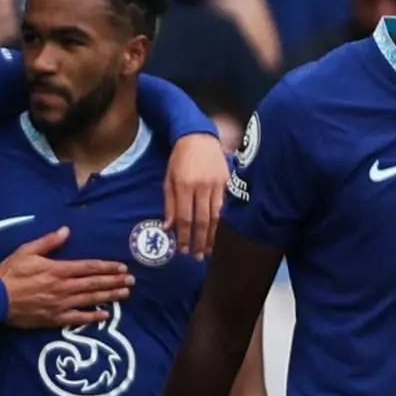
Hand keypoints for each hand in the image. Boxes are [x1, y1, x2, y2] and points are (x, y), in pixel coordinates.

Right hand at [0, 227, 133, 328]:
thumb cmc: (10, 274)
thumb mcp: (26, 251)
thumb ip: (48, 242)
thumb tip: (66, 230)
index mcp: (57, 270)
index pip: (88, 267)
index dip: (106, 266)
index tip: (121, 266)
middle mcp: (63, 287)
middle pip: (94, 283)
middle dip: (114, 281)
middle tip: (132, 280)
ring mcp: (60, 305)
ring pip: (90, 300)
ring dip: (110, 296)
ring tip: (125, 293)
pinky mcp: (55, 319)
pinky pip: (78, 318)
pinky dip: (93, 317)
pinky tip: (106, 315)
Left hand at [163, 134, 227, 258]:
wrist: (199, 137)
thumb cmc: (179, 159)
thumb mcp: (168, 179)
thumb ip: (169, 203)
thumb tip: (167, 228)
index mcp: (184, 185)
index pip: (184, 217)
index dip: (184, 236)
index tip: (183, 250)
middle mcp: (201, 186)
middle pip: (202, 220)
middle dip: (199, 241)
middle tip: (197, 257)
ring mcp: (216, 184)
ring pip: (216, 216)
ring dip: (212, 236)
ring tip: (209, 250)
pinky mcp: (227, 182)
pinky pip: (224, 206)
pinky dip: (221, 221)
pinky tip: (218, 233)